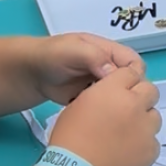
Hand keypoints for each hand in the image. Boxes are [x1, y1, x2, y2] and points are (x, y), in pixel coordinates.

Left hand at [25, 32, 143, 105]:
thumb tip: (113, 73)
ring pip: (124, 95)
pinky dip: (108, 111)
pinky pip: (111, 106)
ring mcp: (104, 84)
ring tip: (105, 110)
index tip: (122, 86)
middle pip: (133, 81)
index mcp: (110, 52)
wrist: (31, 73)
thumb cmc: (51, 55)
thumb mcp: (72, 50)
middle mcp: (111, 68)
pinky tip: (99, 115)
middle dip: (128, 92)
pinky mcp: (97, 99)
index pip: (135, 63)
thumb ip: (94, 57)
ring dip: (119, 103)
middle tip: (112, 101)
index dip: (134, 75)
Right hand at [49, 64, 160, 165]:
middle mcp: (135, 105)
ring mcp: (147, 128)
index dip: (126, 81)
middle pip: (150, 90)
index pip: (131, 73)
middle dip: (141, 96)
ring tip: (126, 132)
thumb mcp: (79, 103)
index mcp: (113, 90)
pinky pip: (153, 140)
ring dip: (144, 119)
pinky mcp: (152, 149)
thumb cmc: (70, 137)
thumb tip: (113, 94)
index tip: (121, 89)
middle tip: (128, 108)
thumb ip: (102, 93)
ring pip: (154, 116)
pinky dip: (143, 142)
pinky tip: (128, 149)